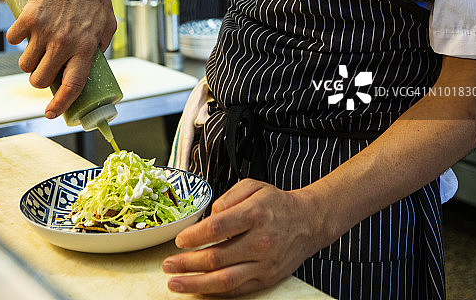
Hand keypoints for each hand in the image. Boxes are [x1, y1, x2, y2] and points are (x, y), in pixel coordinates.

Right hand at [6, 0, 115, 118]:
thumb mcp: (108, 24)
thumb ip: (102, 45)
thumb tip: (94, 61)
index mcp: (86, 48)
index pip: (72, 87)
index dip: (60, 105)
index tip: (51, 114)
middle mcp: (65, 43)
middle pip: (40, 80)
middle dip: (40, 79)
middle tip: (44, 67)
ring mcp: (46, 31)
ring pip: (24, 64)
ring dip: (28, 62)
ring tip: (37, 49)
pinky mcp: (29, 17)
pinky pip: (13, 40)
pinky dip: (16, 38)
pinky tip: (26, 31)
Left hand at [162, 179, 322, 296]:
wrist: (308, 221)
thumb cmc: (277, 203)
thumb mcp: (252, 187)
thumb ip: (226, 199)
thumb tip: (207, 219)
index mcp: (255, 214)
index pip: (216, 228)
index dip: (193, 236)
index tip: (179, 240)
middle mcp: (260, 241)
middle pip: (216, 257)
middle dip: (187, 263)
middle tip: (168, 264)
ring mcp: (264, 263)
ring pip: (224, 279)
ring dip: (195, 283)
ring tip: (175, 283)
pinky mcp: (267, 278)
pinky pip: (237, 289)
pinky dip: (215, 291)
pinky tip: (199, 288)